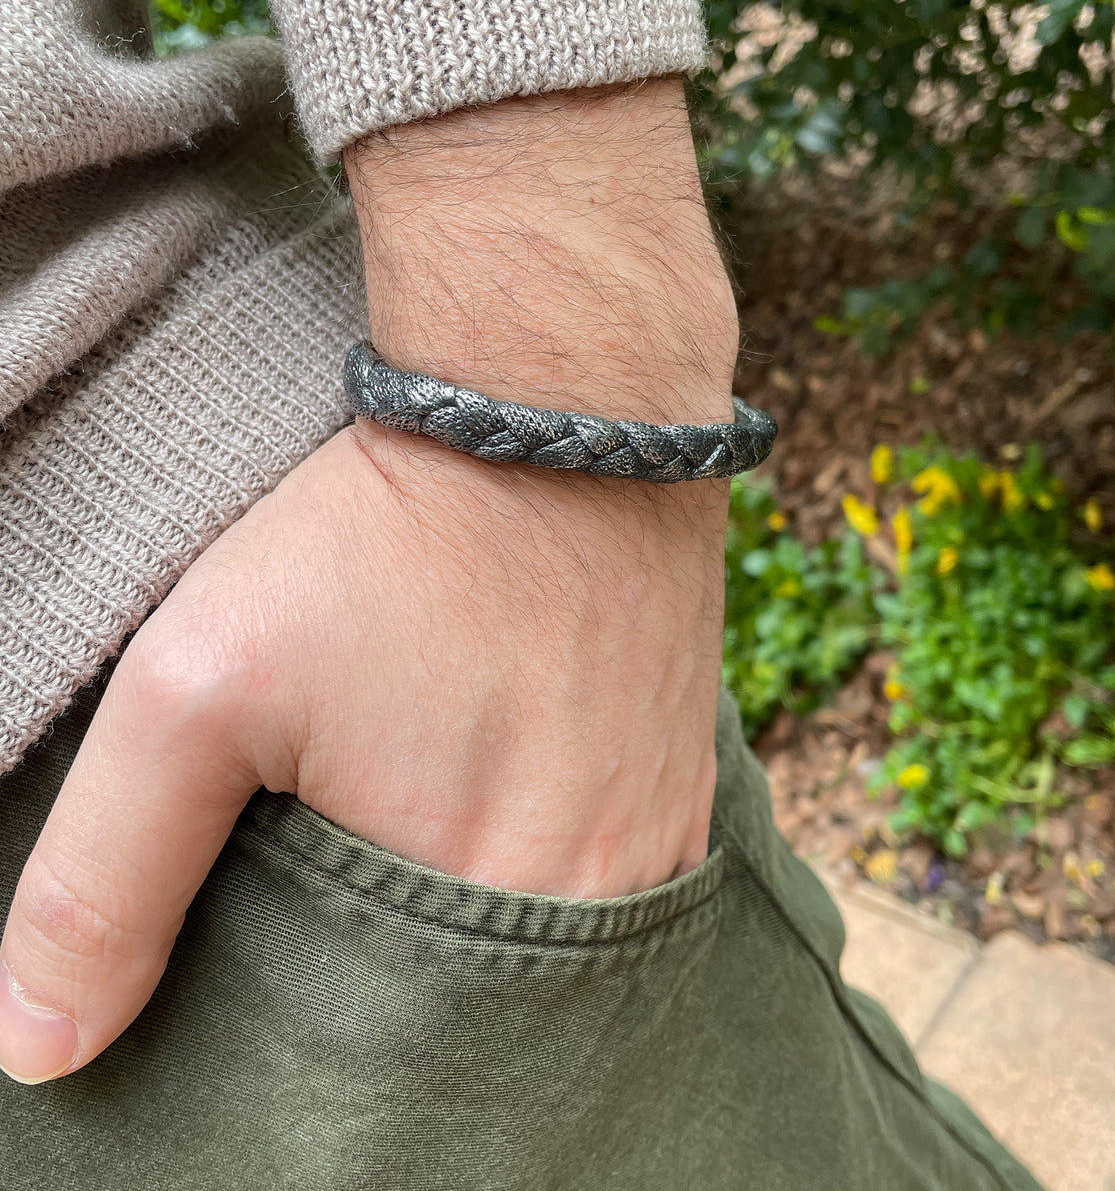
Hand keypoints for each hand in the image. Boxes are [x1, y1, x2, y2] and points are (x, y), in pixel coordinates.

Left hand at [0, 78, 738, 1084]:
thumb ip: (111, 876)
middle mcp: (608, 892)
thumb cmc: (389, 543)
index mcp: (501, 900)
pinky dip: (543, 879)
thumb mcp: (204, 685)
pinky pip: (610, 879)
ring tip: (422, 870)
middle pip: (484, 1012)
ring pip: (551, 953)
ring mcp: (663, 835)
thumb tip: (43, 1049)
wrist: (565, 418)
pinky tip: (503, 826)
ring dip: (478, 937)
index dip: (327, 1042)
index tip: (287, 984)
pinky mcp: (685, 781)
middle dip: (405, 995)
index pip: (401, 1062)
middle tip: (349, 910)